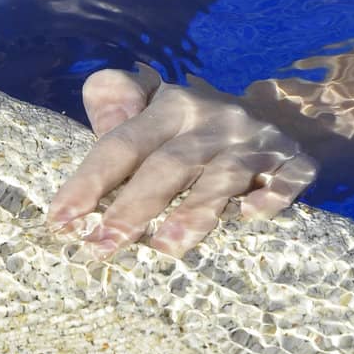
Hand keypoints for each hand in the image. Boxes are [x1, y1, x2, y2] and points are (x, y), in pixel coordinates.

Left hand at [47, 65, 318, 258]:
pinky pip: (285, 178)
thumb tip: (98, 107)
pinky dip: (269, 195)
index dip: (90, 180)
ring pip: (223, 175)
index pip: (124, 142)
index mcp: (172, 106)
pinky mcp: (294, 161)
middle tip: (102, 246)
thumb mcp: (157, 107)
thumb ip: (120, 106)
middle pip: (169, 163)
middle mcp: (213, 119)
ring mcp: (255, 141)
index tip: (60, 220)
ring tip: (165, 247)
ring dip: (196, 210)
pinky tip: (252, 217)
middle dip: (134, 206)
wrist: (286, 113)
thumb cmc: (197, 128)